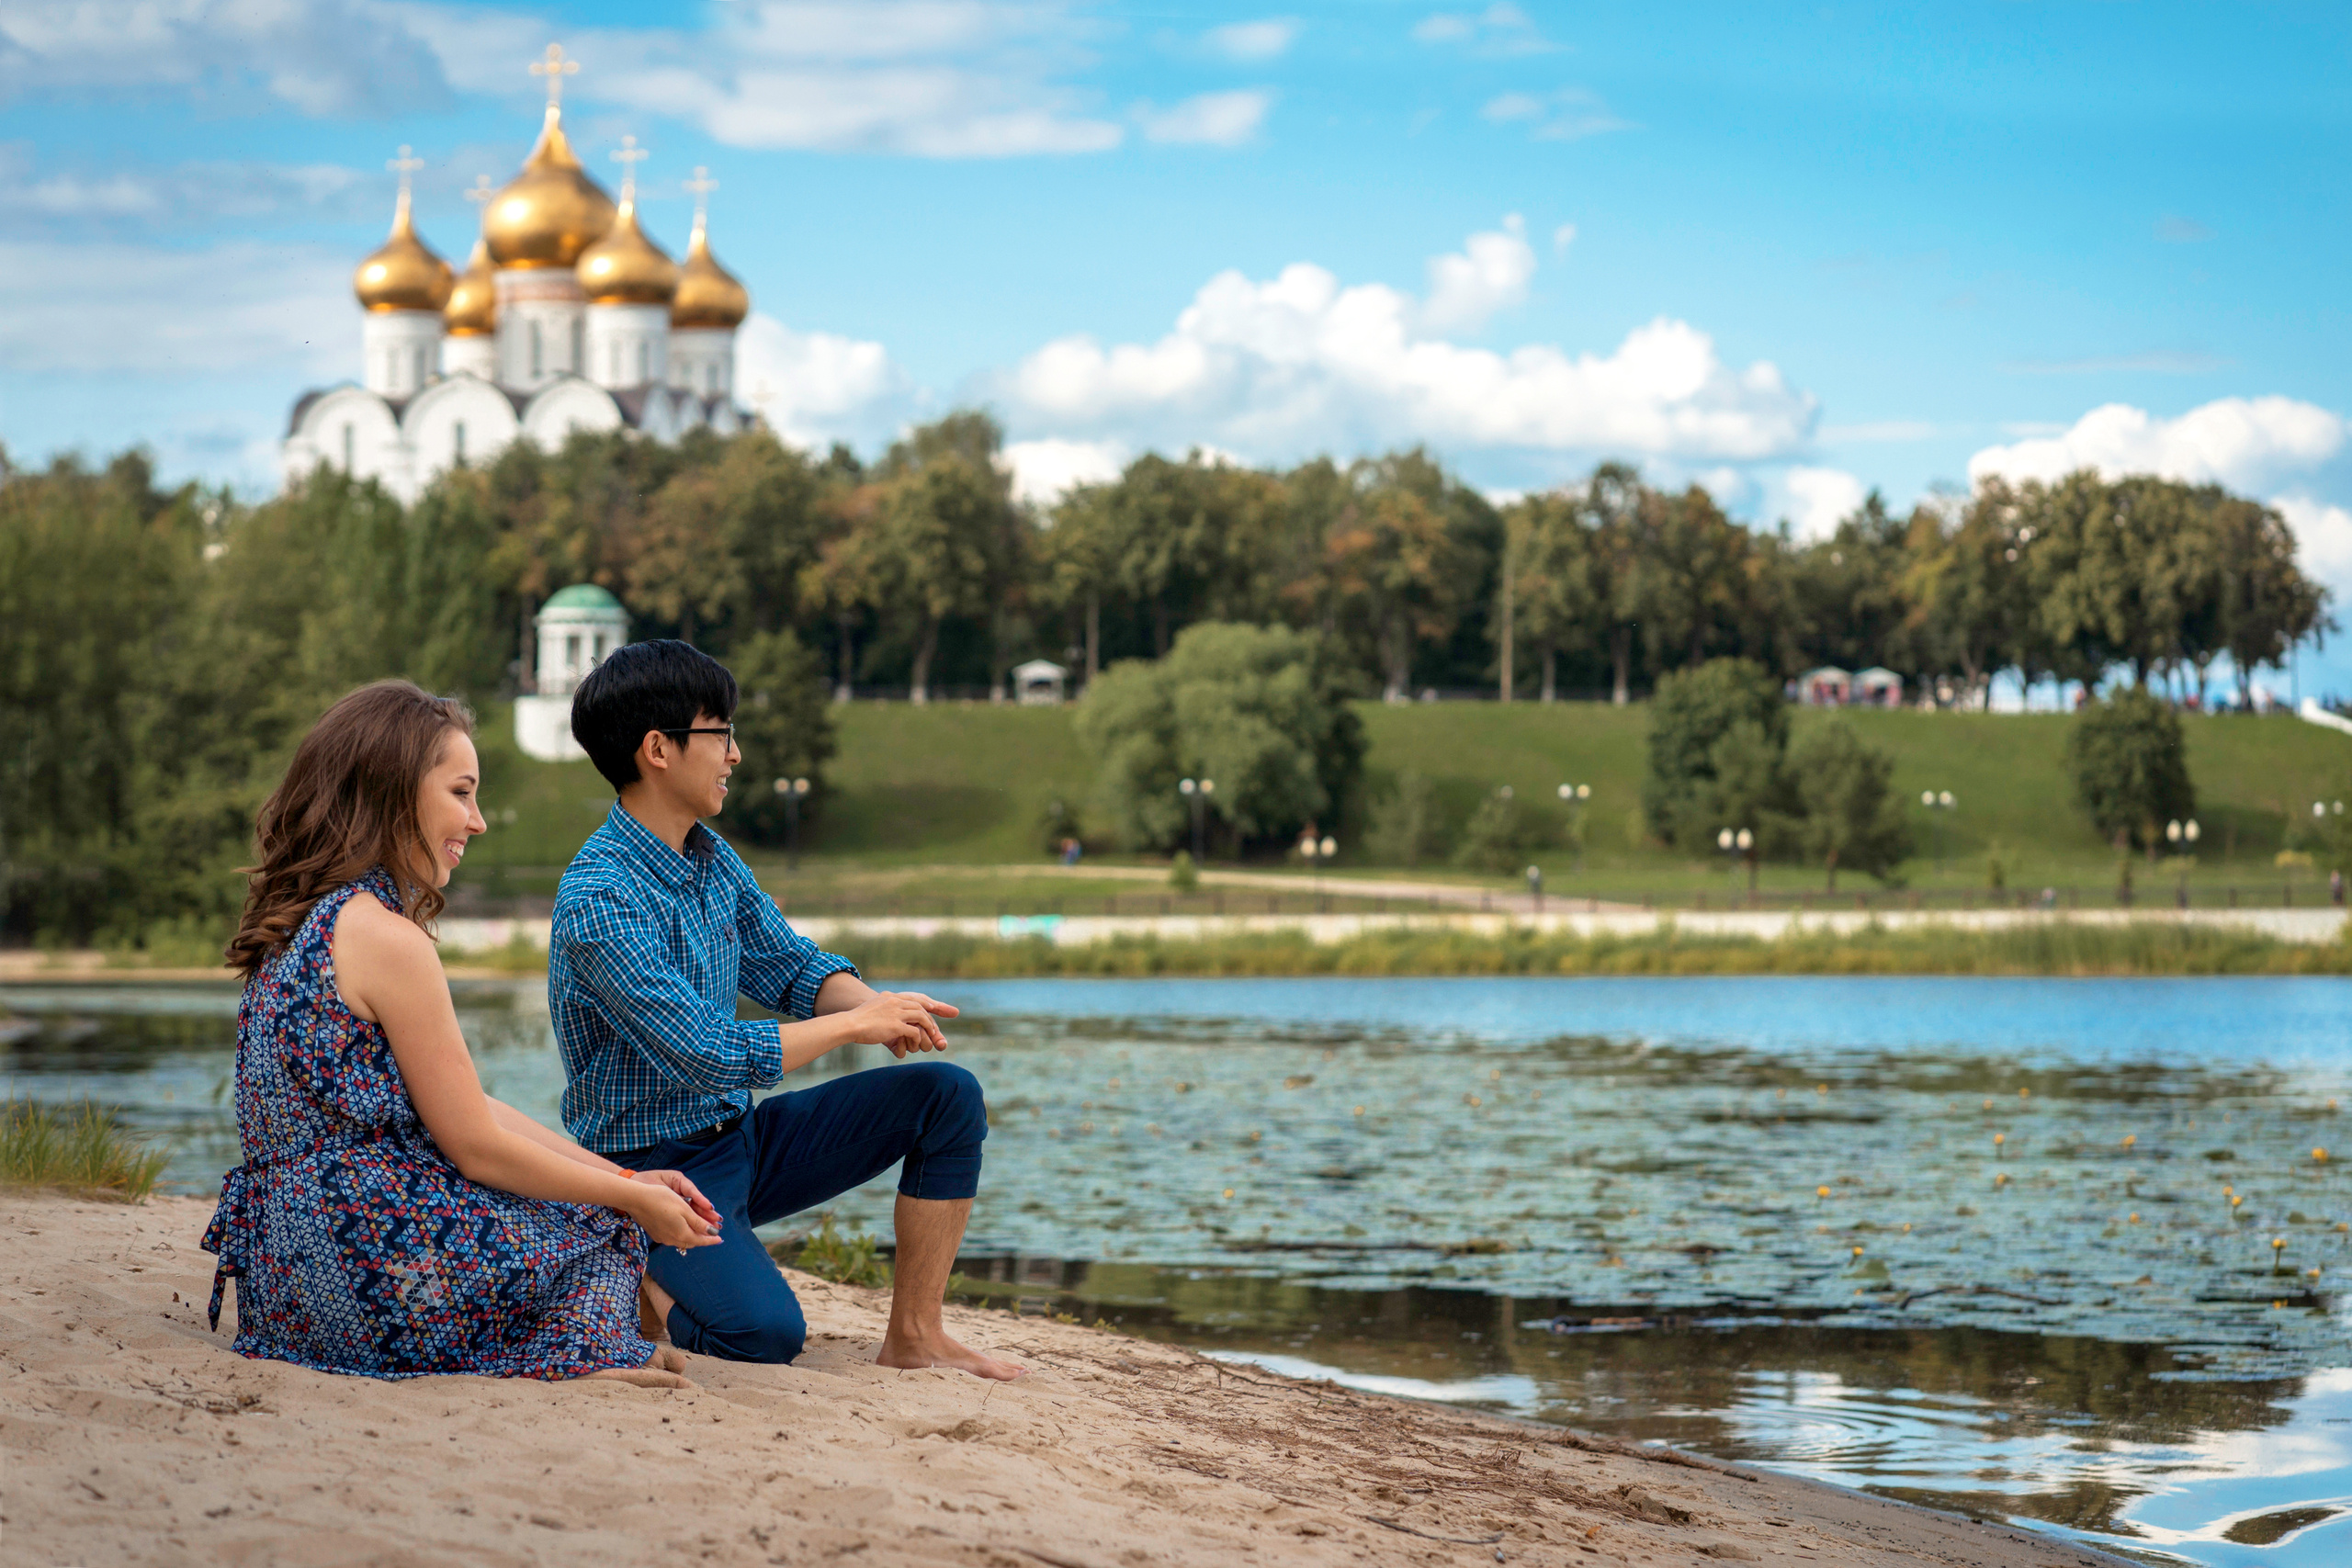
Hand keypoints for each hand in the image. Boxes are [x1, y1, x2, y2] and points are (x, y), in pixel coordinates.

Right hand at [626, 1178, 722, 1249]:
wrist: (636, 1199)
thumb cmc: (662, 1200)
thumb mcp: (684, 1209)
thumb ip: (698, 1223)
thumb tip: (711, 1233)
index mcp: (681, 1233)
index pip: (700, 1240)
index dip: (711, 1239)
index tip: (720, 1239)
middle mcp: (671, 1239)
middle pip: (691, 1241)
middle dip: (702, 1238)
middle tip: (712, 1234)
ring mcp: (662, 1238)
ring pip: (681, 1240)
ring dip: (692, 1236)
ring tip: (700, 1231)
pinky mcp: (655, 1233)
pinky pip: (673, 1237)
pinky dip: (681, 1234)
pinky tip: (683, 1228)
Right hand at [840, 990, 959, 1058]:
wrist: (849, 1024)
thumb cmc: (857, 1020)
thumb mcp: (871, 1008)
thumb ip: (883, 1007)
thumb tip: (886, 1013)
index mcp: (890, 996)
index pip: (914, 998)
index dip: (926, 1004)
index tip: (935, 1008)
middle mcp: (895, 1001)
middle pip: (920, 1006)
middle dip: (930, 1016)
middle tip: (935, 1026)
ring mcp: (896, 1012)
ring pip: (921, 1017)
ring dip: (928, 1026)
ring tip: (932, 1034)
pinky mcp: (895, 1025)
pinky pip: (914, 1031)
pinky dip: (918, 1036)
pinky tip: (918, 1041)